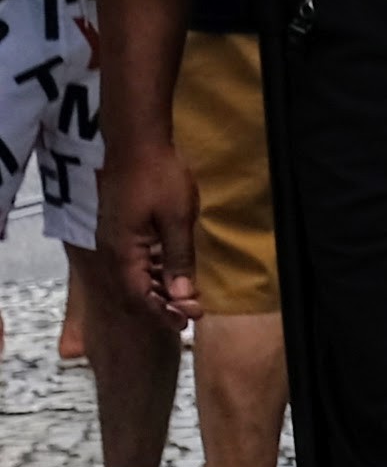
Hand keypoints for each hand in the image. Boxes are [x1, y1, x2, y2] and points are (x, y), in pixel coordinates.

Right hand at [100, 135, 196, 329]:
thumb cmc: (159, 177)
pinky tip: (172, 273)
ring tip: (186, 299)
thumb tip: (183, 295)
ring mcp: (114, 240)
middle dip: (163, 305)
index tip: (186, 323)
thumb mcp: (178, 219)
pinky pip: (134, 260)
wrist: (136, 143)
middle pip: (135, 290)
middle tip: (192, 314)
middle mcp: (113, 251)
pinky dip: (153, 271)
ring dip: (159, 290)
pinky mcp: (120, 230)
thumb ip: (179, 258)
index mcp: (124, 252)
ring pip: (135, 276)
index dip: (161, 313)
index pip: (138, 296)